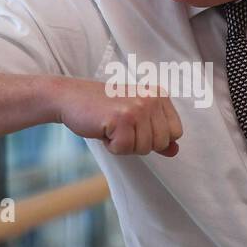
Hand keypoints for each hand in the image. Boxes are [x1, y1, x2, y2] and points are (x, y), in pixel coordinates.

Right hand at [55, 78, 182, 156]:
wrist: (71, 97)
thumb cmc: (104, 109)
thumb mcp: (134, 118)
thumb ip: (156, 133)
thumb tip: (175, 151)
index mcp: (159, 95)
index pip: (176, 132)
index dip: (155, 138)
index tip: (136, 126)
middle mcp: (151, 98)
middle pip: (161, 143)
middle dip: (139, 143)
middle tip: (121, 127)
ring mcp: (137, 108)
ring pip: (144, 148)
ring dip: (124, 145)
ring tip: (112, 127)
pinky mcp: (121, 118)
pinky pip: (125, 149)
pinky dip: (112, 146)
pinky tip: (104, 128)